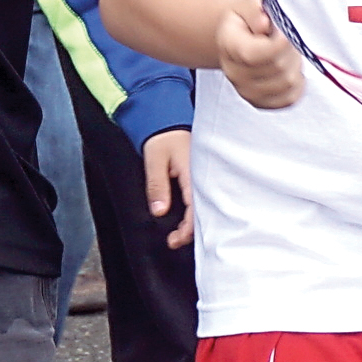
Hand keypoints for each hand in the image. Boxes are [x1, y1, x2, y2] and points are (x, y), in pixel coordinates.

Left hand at [143, 127, 194, 248]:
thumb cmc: (164, 137)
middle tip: (174, 240)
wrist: (171, 121)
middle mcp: (205, 178)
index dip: (188, 228)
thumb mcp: (155, 160)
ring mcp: (207, 178)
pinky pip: (204, 199)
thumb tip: (159, 210)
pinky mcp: (205, 178)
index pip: (196, 209)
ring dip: (194, 223)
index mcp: (195, 174)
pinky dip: (197, 212)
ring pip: (206, 208)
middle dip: (191, 231)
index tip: (176, 239)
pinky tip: (190, 219)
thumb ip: (157, 186)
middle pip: (205, 212)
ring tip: (179, 235)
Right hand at [211, 0, 305, 109]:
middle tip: (290, 37)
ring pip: (287, 83)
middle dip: (291, 50)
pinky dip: (298, 85)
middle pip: (277, 67)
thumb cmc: (246, 19)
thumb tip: (264, 25)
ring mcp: (246, 91)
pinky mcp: (260, 102)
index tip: (287, 33)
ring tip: (289, 52)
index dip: (278, 45)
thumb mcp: (247, 5)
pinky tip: (292, 70)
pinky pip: (289, 98)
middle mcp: (233, 72)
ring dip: (296, 65)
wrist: (238, 38)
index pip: (253, 55)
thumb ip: (255, 10)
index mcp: (228, 45)